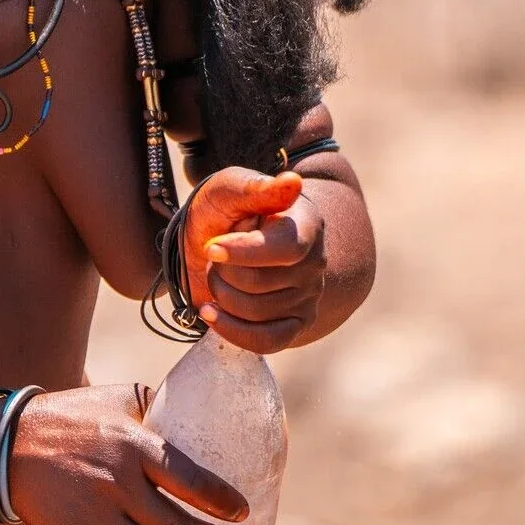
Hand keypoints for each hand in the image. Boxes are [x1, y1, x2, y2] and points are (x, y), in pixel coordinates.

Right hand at [8, 384, 246, 524]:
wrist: (8, 443)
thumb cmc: (69, 418)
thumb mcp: (115, 400)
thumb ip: (154, 407)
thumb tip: (194, 414)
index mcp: (133, 445)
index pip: (191, 480)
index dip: (222, 502)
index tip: (240, 512)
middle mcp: (118, 484)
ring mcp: (96, 516)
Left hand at [186, 168, 324, 353]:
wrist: (218, 240)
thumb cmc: (225, 210)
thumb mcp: (229, 188)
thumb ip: (257, 188)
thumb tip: (293, 183)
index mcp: (306, 224)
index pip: (286, 249)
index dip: (245, 252)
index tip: (212, 246)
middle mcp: (314, 262)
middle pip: (259, 284)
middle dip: (222, 271)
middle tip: (215, 254)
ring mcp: (308, 296)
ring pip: (255, 312)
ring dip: (220, 293)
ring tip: (218, 273)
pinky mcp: (295, 323)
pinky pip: (267, 342)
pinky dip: (232, 331)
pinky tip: (210, 312)